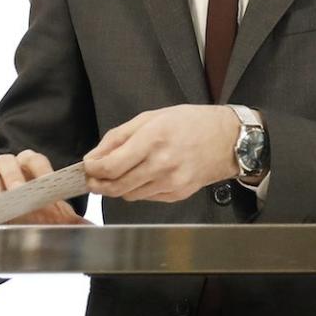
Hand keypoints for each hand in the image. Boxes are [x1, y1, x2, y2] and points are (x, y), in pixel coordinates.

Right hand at [0, 149, 88, 224]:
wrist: (14, 231)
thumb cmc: (38, 223)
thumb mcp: (56, 223)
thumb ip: (72, 223)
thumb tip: (91, 229)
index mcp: (31, 169)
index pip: (34, 159)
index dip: (39, 169)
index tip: (43, 185)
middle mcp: (8, 168)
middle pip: (8, 160)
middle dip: (12, 175)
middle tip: (16, 193)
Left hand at [84, 105, 238, 202]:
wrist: (227, 139)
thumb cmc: (191, 123)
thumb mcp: (151, 117)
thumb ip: (118, 137)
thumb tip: (94, 157)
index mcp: (153, 139)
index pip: (111, 167)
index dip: (92, 170)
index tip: (88, 167)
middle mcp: (162, 164)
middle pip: (116, 187)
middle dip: (99, 183)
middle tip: (93, 178)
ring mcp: (171, 182)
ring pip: (129, 195)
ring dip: (118, 187)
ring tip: (119, 174)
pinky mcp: (178, 194)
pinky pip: (146, 197)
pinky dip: (138, 189)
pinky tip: (144, 176)